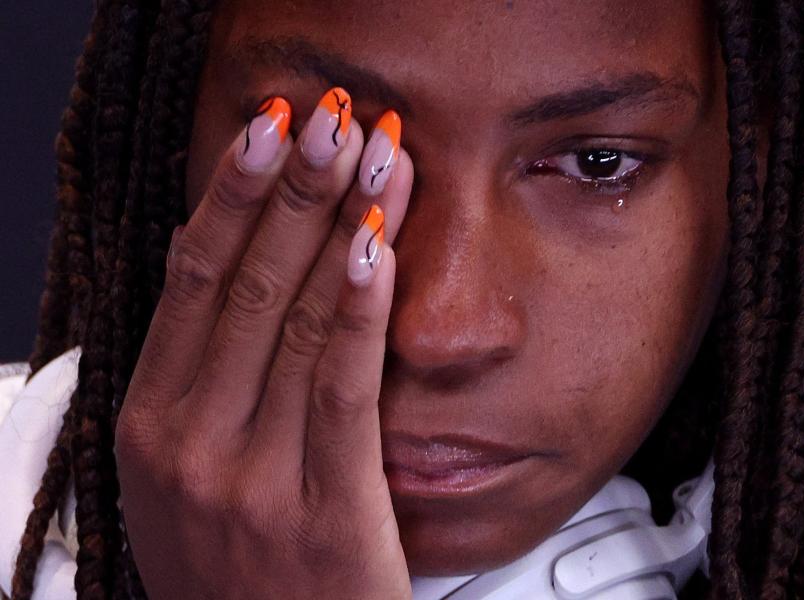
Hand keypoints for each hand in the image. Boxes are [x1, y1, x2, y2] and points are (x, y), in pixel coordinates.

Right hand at [114, 92, 413, 598]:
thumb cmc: (236, 573)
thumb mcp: (189, 480)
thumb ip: (210, 389)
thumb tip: (242, 283)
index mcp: (149, 424)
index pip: (190, 279)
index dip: (234, 195)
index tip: (270, 130)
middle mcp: (188, 444)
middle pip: (242, 284)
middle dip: (294, 190)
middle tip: (333, 118)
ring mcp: (250, 481)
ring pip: (292, 323)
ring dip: (337, 227)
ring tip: (374, 157)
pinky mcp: (322, 514)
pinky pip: (338, 392)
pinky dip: (357, 313)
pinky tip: (375, 248)